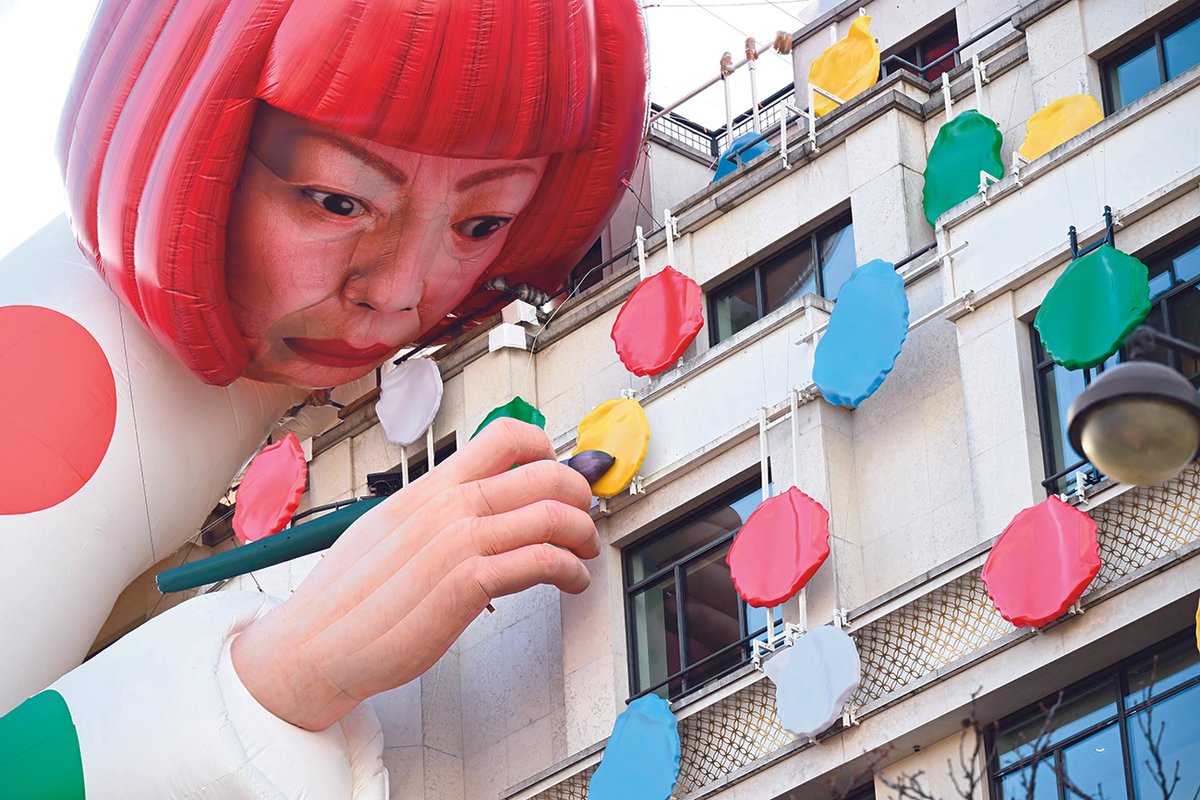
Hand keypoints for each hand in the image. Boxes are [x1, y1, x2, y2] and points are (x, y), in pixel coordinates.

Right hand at [231, 418, 598, 729]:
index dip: (548, 447)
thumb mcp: (388, 528)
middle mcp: (447, 506)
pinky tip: (571, 581)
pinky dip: (571, 570)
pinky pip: (541, 561)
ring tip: (585, 551)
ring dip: (584, 533)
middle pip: (544, 473)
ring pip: (551, 515)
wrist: (313, 644)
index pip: (504, 436)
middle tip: (585, 515)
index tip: (560, 470)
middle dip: (581, 493)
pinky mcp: (466, 584)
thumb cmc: (347, 597)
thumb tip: (472, 497)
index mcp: (428, 487)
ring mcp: (457, 543)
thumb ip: (434, 508)